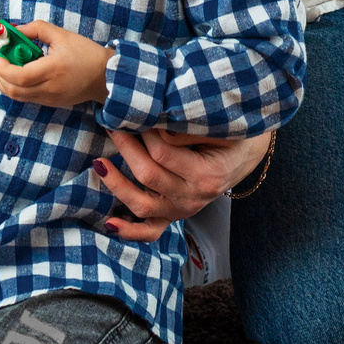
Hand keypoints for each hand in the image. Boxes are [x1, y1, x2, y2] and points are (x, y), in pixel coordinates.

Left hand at [0, 20, 110, 110]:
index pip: (18, 76)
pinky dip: (15, 87)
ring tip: (0, 67)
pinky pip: (26, 98)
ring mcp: (49, 98)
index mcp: (52, 70)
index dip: (2, 67)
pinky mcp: (50, 103)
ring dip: (3, 83)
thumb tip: (12, 30)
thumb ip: (35, 29)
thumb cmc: (85, 53)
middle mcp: (49, 88)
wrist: (105, 76)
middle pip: (13, 90)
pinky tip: (15, 74)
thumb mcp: (61, 34)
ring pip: (17, 97)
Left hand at [93, 127, 271, 241]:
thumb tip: (156, 127)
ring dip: (117, 185)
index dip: (144, 132)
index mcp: (206, 175)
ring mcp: (182, 211)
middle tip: (113, 123)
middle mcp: (193, 198)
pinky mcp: (173, 217)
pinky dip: (128, 231)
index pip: (164, 153)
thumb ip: (190, 129)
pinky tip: (108, 222)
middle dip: (126, 148)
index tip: (136, 112)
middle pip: (149, 176)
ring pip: (143, 205)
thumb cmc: (232, 134)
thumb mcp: (220, 126)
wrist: (244, 155)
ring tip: (98, 163)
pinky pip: (150, 231)